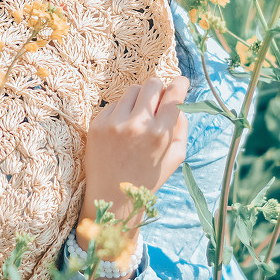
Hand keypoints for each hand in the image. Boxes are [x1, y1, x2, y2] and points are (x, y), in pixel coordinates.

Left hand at [79, 75, 188, 226]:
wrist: (111, 198)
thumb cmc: (147, 178)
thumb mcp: (174, 158)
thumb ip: (181, 128)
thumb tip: (180, 102)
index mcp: (159, 134)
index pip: (173, 96)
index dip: (180, 85)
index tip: (181, 82)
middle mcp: (136, 125)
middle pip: (152, 84)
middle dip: (159, 88)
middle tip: (159, 98)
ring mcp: (114, 123)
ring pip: (132, 90)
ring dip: (140, 99)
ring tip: (139, 117)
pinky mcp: (97, 123)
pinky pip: (114, 103)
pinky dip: (122, 111)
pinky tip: (122, 129)